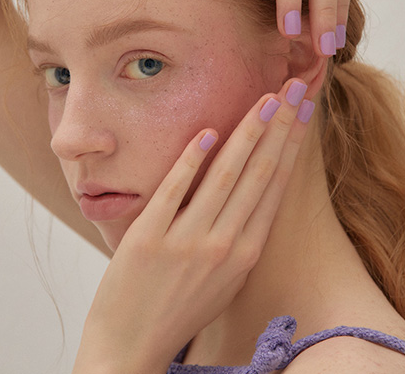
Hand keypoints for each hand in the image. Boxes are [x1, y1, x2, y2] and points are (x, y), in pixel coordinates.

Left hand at [72, 79, 313, 373]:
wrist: (131, 345)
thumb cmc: (181, 307)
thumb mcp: (226, 277)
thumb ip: (241, 235)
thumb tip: (254, 189)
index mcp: (245, 253)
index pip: (275, 187)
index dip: (291, 146)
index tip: (302, 113)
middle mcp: (224, 245)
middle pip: (259, 174)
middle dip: (280, 127)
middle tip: (295, 89)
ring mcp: (186, 241)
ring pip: (226, 176)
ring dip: (248, 133)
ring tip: (266, 100)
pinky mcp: (149, 238)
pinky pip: (175, 189)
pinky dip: (192, 159)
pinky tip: (207, 133)